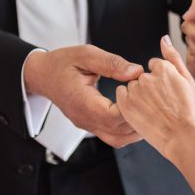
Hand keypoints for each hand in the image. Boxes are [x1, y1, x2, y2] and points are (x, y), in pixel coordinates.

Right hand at [25, 45, 143, 147]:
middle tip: (152, 101)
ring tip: (147, 110)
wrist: (42, 75)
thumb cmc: (62, 63)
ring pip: (118, 139)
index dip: (131, 108)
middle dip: (139, 119)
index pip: (112, 116)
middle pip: (118, 131)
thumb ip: (111, 63)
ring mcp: (87, 125)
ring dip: (135, 129)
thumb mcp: (86, 55)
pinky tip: (136, 114)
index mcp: (81, 101)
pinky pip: (113, 136)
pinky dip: (127, 130)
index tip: (142, 90)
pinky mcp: (91, 125)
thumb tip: (136, 71)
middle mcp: (84, 119)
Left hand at [117, 36, 194, 158]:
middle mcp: (147, 77)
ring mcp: (135, 91)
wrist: (182, 137)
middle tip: (160, 103)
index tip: (166, 92)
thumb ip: (173, 56)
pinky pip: (121, 95)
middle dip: (149, 87)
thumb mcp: (187, 79)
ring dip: (138, 95)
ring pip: (132, 86)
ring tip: (152, 109)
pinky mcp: (125, 104)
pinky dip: (127, 101)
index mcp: (163, 68)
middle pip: (142, 76)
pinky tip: (141, 111)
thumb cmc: (188, 113)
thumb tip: (164, 39)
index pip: (154, 66)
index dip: (160, 81)